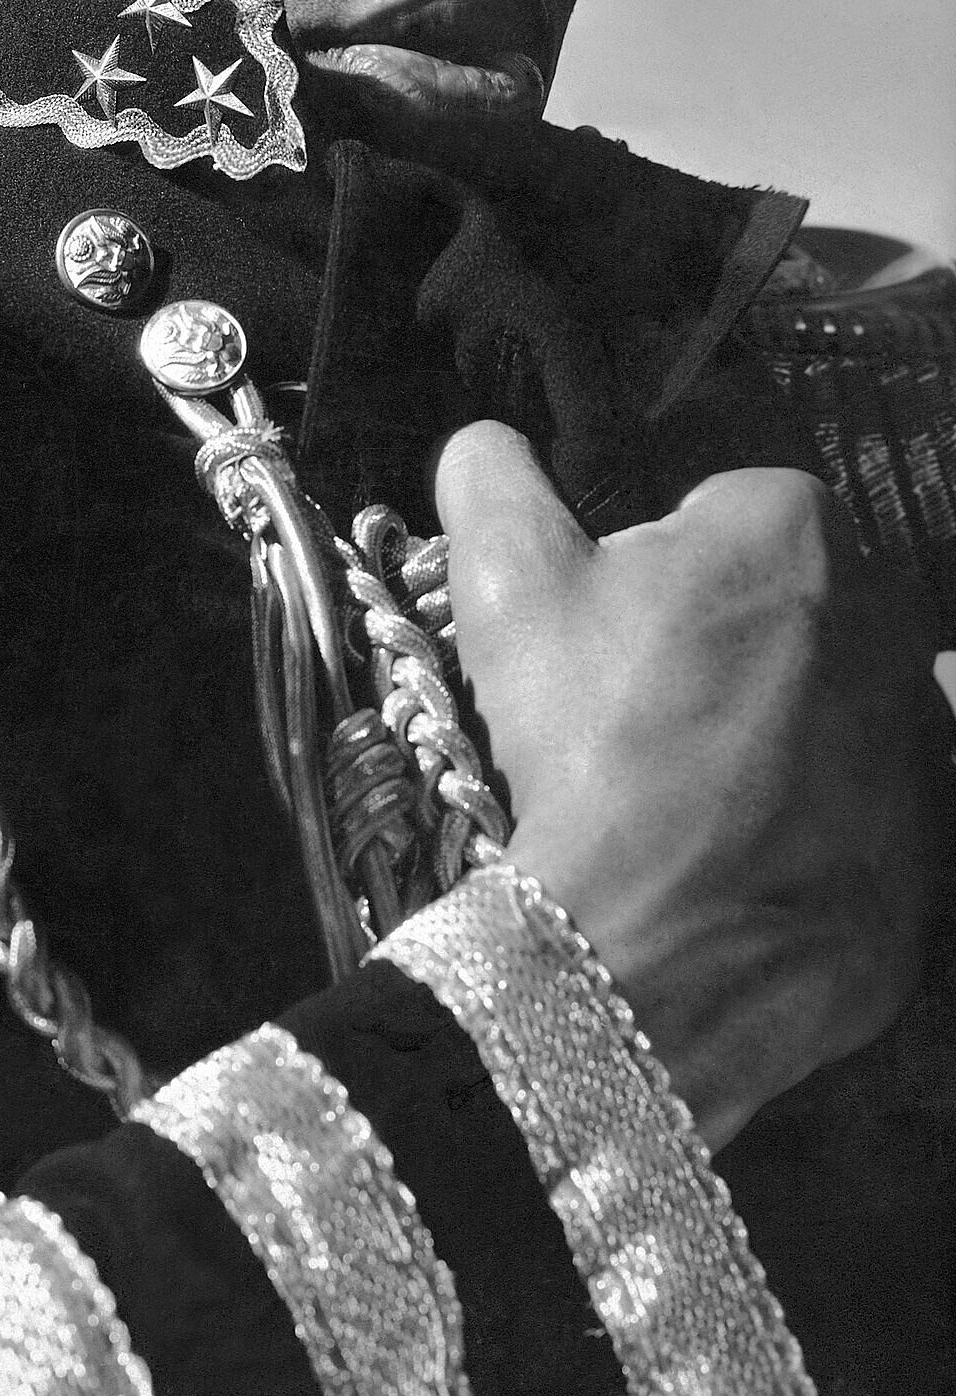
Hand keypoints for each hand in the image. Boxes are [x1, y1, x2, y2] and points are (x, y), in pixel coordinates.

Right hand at [434, 421, 950, 1149]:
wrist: (657, 950)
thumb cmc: (586, 742)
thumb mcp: (505, 584)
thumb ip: (494, 480)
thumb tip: (485, 444)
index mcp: (792, 526)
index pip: (720, 514)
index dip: (653, 568)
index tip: (610, 632)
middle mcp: (888, 610)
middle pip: (784, 602)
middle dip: (724, 638)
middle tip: (638, 713)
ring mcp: (922, 730)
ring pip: (834, 696)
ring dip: (778, 722)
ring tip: (690, 791)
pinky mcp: (936, 834)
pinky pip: (881, 797)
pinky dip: (833, 810)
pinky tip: (766, 837)